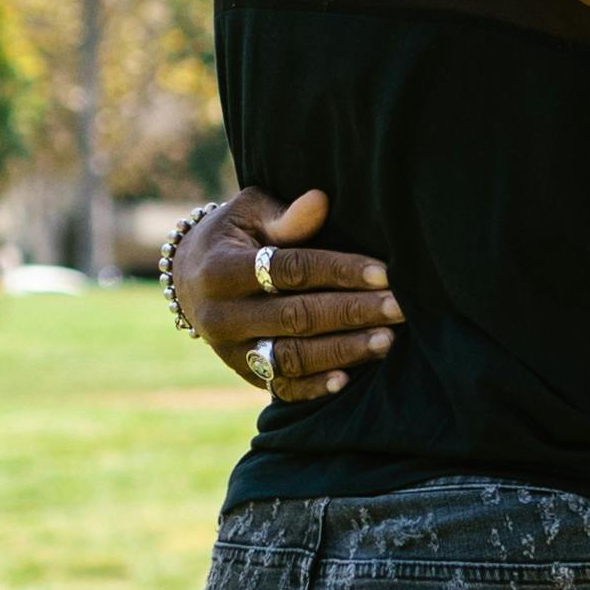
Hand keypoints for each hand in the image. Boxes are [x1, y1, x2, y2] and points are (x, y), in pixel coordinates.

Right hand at [167, 185, 394, 407]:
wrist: (190, 279)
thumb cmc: (235, 235)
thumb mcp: (248, 213)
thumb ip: (285, 215)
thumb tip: (321, 201)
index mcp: (221, 269)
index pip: (289, 270)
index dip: (338, 271)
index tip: (383, 273)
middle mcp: (221, 315)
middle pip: (296, 317)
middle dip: (352, 313)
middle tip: (399, 308)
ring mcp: (230, 350)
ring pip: (292, 357)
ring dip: (343, 351)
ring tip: (387, 340)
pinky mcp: (243, 373)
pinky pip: (281, 388)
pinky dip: (314, 387)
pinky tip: (348, 380)